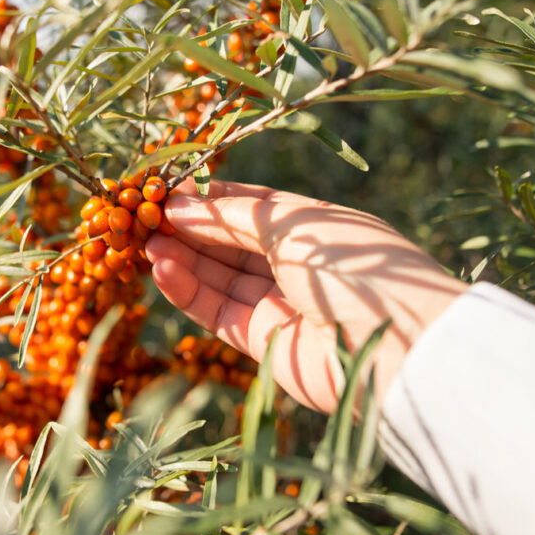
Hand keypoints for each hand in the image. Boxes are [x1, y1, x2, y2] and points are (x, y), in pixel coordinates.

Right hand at [144, 180, 468, 412]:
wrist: (393, 344)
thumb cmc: (353, 266)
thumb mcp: (293, 223)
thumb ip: (232, 216)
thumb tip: (181, 203)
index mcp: (313, 226)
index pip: (250, 207)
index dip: (209, 199)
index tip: (167, 189)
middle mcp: (295, 263)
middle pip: (228, 242)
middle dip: (187, 227)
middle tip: (141, 215)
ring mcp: (279, 303)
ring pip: (216, 276)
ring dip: (179, 257)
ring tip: (141, 241)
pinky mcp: (262, 342)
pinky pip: (215, 310)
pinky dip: (185, 289)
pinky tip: (158, 267)